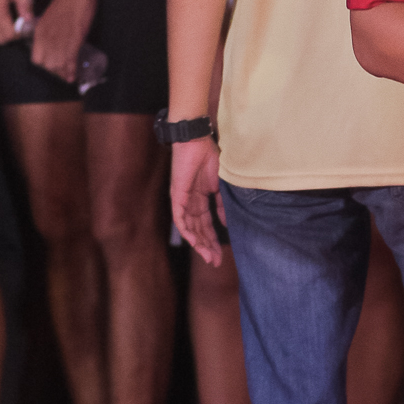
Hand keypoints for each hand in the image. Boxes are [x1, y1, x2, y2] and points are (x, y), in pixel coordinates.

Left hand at [29, 0, 95, 81]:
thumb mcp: (50, 18)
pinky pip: (70, 61)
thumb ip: (50, 32)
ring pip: (58, 65)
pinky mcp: (74, 40)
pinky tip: (72, 77)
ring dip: (63, 72)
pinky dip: (71, 71)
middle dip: (54, 71)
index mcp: (40, 33)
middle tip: (61, 72)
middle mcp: (47, 39)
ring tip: (67, 77)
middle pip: (47, 65)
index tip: (51, 66)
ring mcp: (60, 40)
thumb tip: (54, 42)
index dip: (44, 65)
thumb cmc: (66, 2)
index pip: (36, 58)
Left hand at [171, 135, 225, 265]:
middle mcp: (189, 203)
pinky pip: (180, 218)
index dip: (213, 240)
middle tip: (216, 262)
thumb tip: (226, 223)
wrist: (196, 141)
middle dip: (207, 247)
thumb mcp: (221, 185)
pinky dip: (187, 231)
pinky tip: (195, 243)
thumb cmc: (209, 157)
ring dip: (199, 244)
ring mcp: (182, 201)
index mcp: (200, 200)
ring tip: (208, 257)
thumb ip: (222, 204)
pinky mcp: (177, 196)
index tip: (220, 255)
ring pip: (189, 228)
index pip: (206, 225)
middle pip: (198, 231)